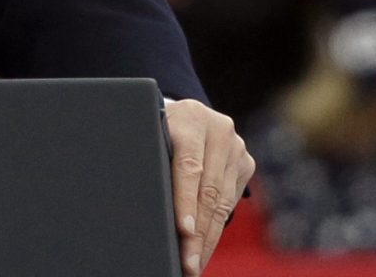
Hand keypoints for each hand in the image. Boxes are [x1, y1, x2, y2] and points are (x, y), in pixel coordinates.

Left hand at [165, 98, 254, 274]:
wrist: (184, 114)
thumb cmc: (155, 129)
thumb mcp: (148, 133)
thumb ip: (148, 157)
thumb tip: (130, 196)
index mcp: (190, 117)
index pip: (189, 166)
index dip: (186, 201)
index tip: (184, 230)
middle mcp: (219, 130)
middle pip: (209, 190)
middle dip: (198, 232)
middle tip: (188, 262)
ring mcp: (236, 147)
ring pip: (222, 202)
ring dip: (208, 238)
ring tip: (194, 263)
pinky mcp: (245, 163)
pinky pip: (231, 203)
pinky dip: (216, 228)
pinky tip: (204, 247)